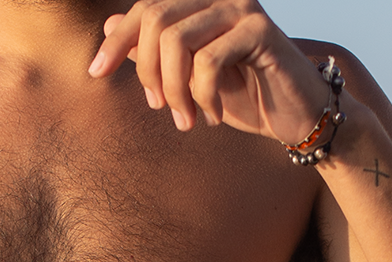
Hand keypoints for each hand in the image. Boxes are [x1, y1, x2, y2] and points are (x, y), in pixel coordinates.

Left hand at [89, 1, 330, 142]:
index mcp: (199, 3)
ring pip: (177, 41)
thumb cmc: (242, 95)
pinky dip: (203, 97)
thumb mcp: (186, 77)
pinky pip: (208, 61)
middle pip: (155, 20)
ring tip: (187, 120)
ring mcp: (240, 8)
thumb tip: (109, 27)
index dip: (116, 41)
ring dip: (175, 91)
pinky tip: (212, 117)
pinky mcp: (259, 29)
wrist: (295, 116)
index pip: (145, 9)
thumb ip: (154, 51)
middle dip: (148, 72)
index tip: (96, 73)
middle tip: (161, 109)